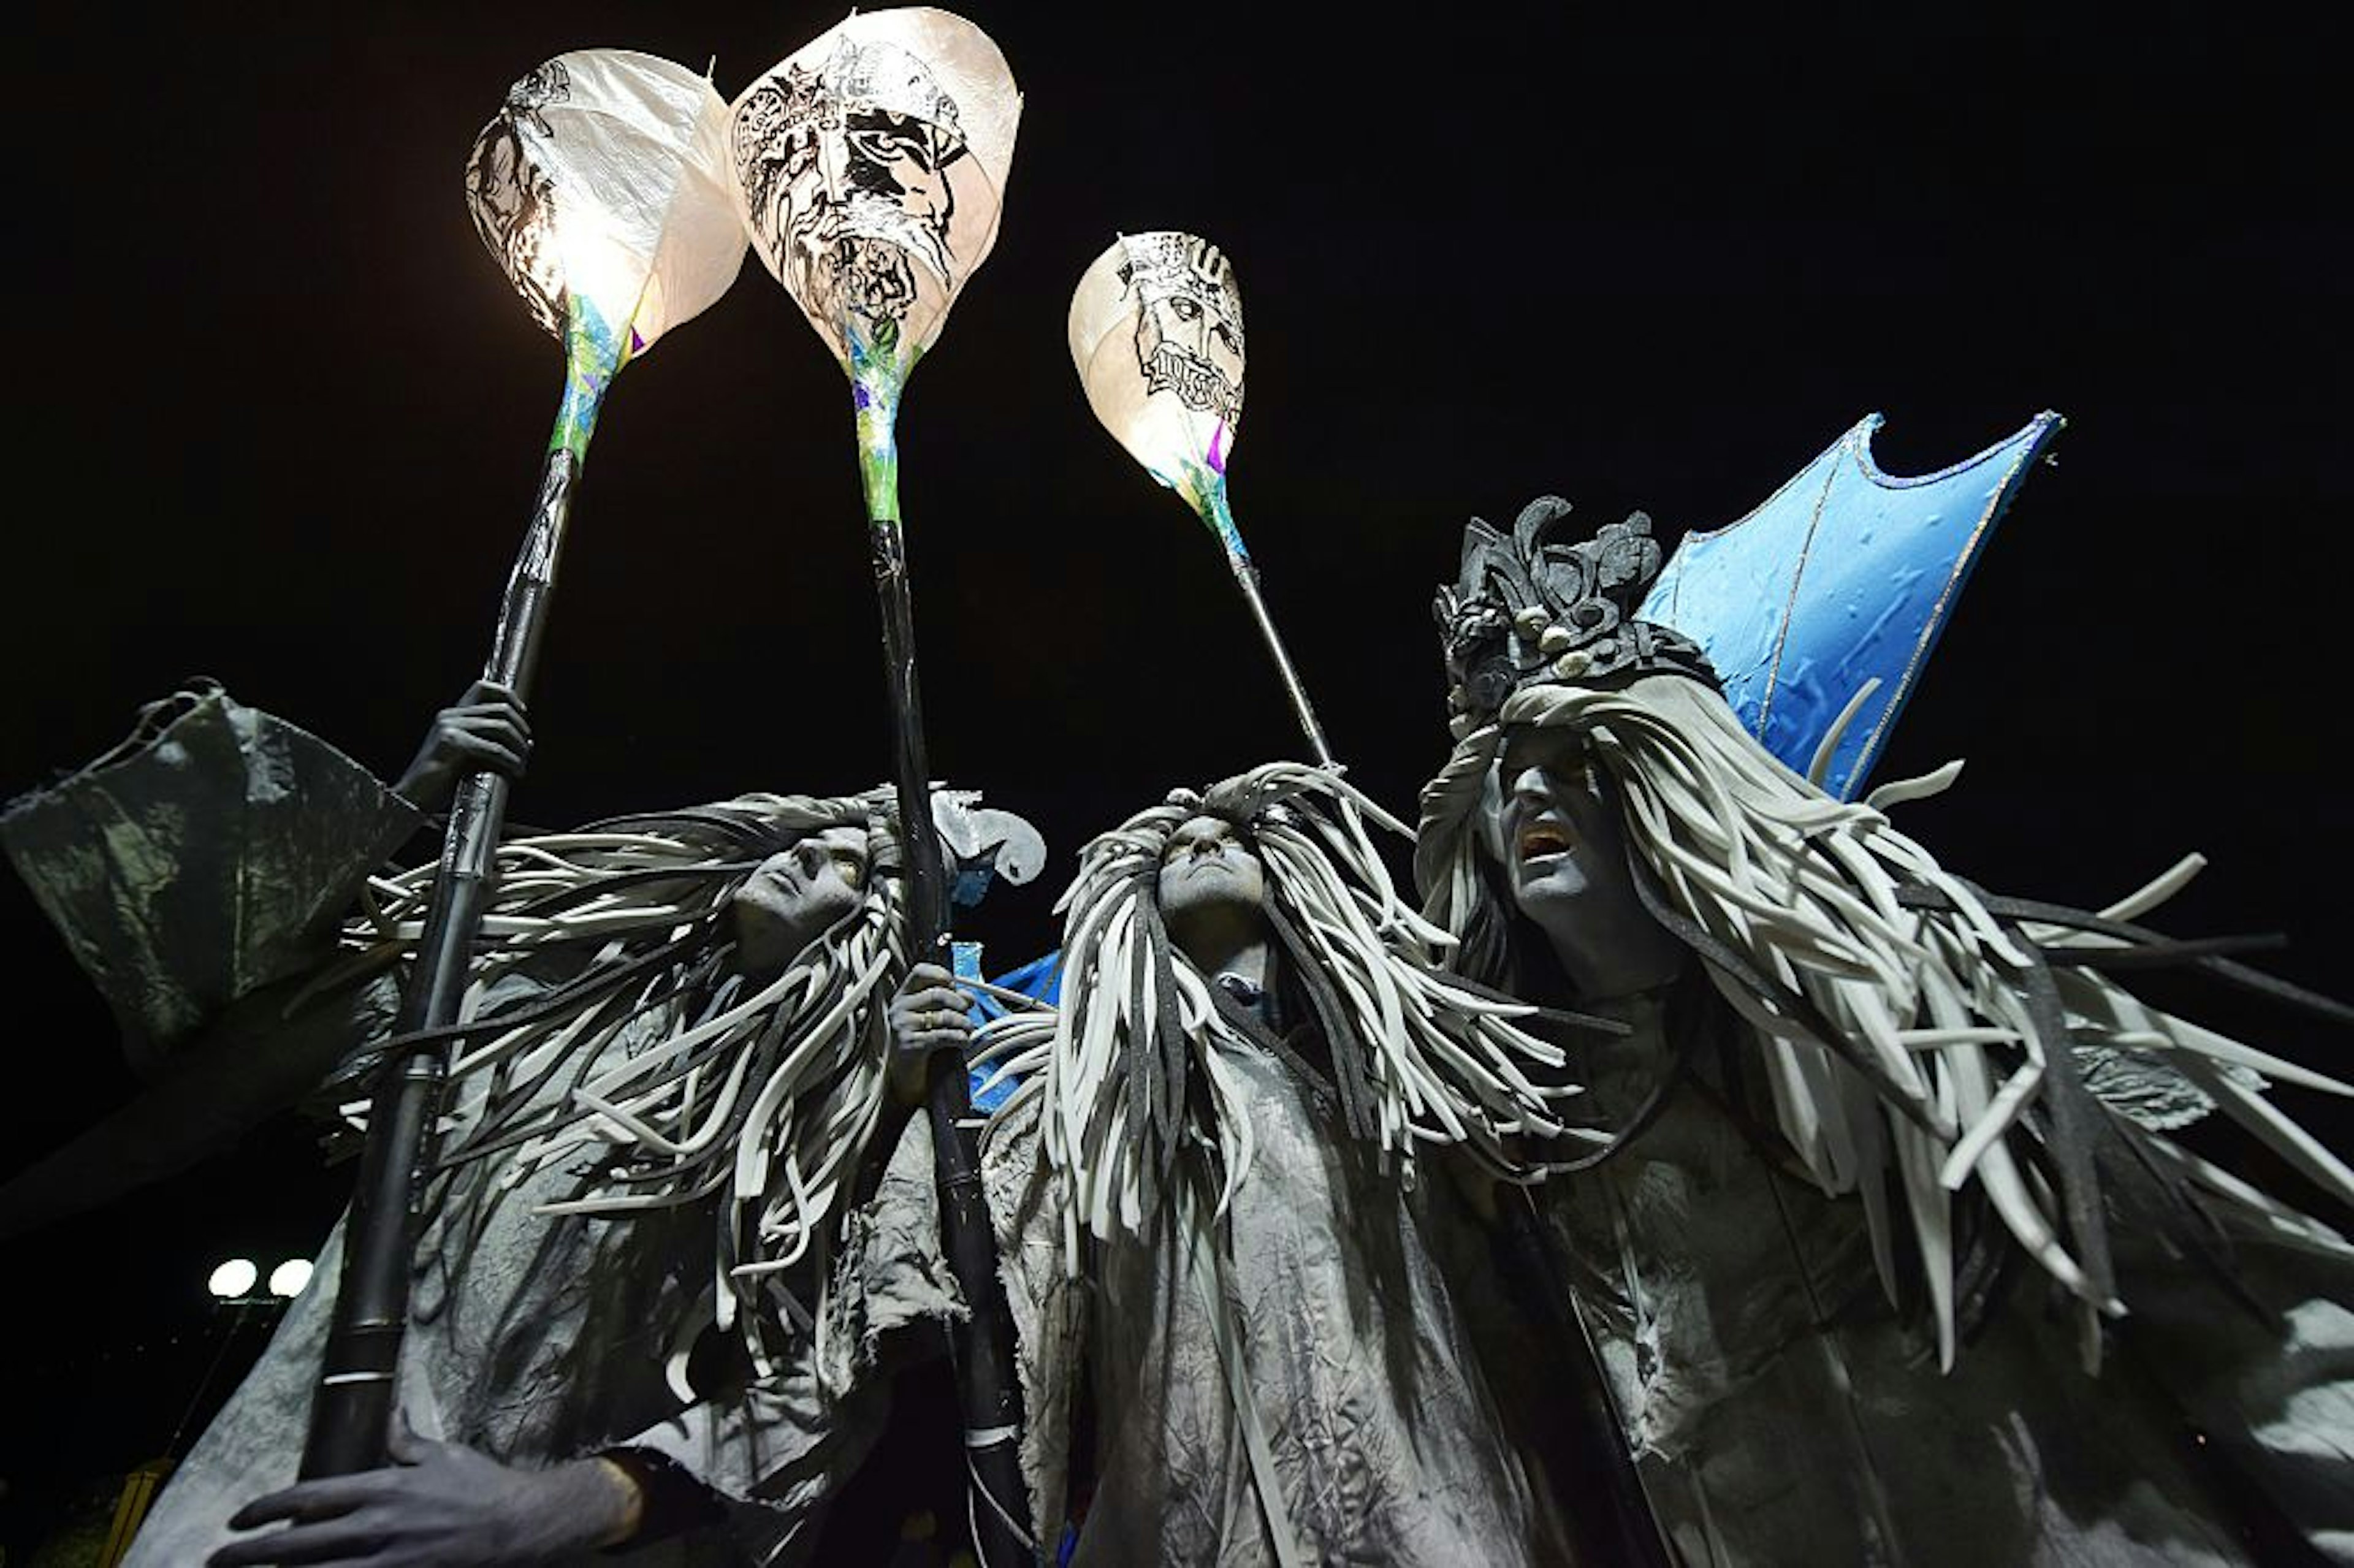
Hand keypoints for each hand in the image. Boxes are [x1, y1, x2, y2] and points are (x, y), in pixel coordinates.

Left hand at [209, 1419, 639, 1566]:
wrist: (521, 1525)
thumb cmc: (482, 1486)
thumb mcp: (442, 1455)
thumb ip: (405, 1440)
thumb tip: (389, 1412)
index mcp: (382, 1488)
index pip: (308, 1497)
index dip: (265, 1508)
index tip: (237, 1518)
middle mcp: (376, 1525)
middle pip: (298, 1543)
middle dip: (250, 1552)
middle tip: (216, 1559)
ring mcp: (388, 1561)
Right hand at [392, 680, 531, 810]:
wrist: (412, 797)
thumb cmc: (439, 781)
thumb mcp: (464, 755)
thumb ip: (485, 742)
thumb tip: (524, 741)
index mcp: (451, 715)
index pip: (482, 688)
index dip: (507, 696)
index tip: (522, 714)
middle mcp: (450, 716)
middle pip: (500, 709)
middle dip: (520, 729)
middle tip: (526, 749)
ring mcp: (450, 727)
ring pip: (501, 727)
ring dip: (519, 747)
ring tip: (522, 764)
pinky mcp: (452, 743)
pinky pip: (494, 748)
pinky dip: (510, 760)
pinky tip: (516, 772)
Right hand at [887, 962, 973, 1106]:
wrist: (904, 1078)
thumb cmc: (920, 1045)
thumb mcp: (933, 1019)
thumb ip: (949, 1003)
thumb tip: (970, 997)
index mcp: (903, 997)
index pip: (920, 971)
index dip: (941, 974)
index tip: (954, 984)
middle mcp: (899, 1008)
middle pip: (938, 993)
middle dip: (960, 1004)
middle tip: (967, 1014)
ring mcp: (902, 1026)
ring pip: (944, 1015)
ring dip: (964, 1023)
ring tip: (968, 1031)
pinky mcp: (910, 1045)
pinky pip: (943, 1036)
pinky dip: (960, 1038)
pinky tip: (964, 1042)